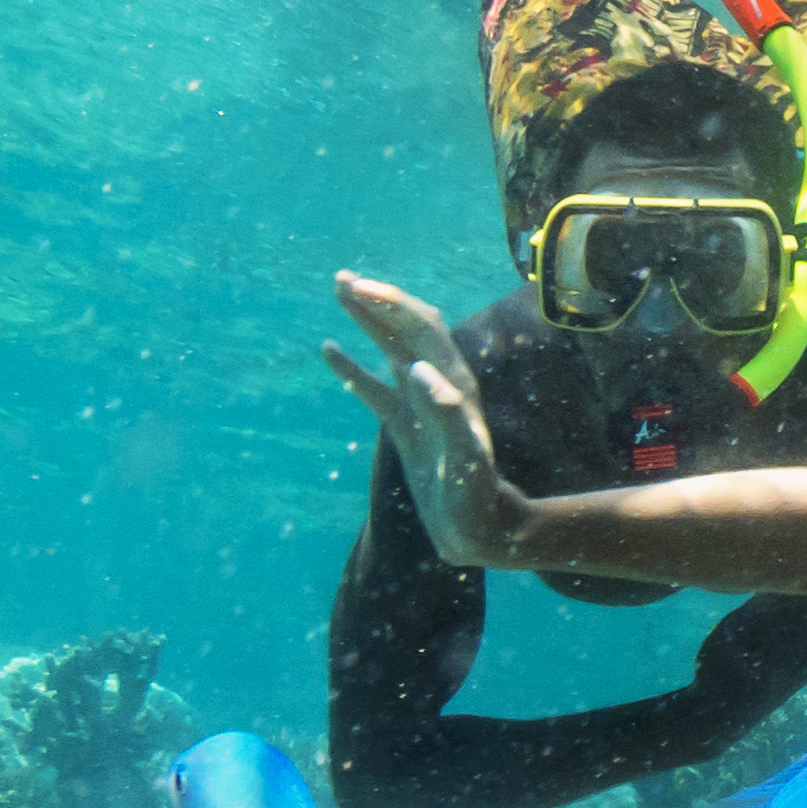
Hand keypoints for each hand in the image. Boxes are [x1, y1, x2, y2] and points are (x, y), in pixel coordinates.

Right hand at [324, 273, 543, 569]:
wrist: (477, 527)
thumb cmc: (473, 494)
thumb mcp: (463, 457)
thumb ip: (444, 412)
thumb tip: (416, 369)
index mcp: (453, 384)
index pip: (422, 328)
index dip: (392, 305)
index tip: (359, 288)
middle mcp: (439, 386)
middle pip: (407, 329)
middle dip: (377, 302)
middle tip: (341, 279)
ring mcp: (419, 404)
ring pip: (390, 351)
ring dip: (367, 321)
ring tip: (340, 293)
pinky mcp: (405, 426)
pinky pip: (375, 388)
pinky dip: (352, 368)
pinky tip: (329, 350)